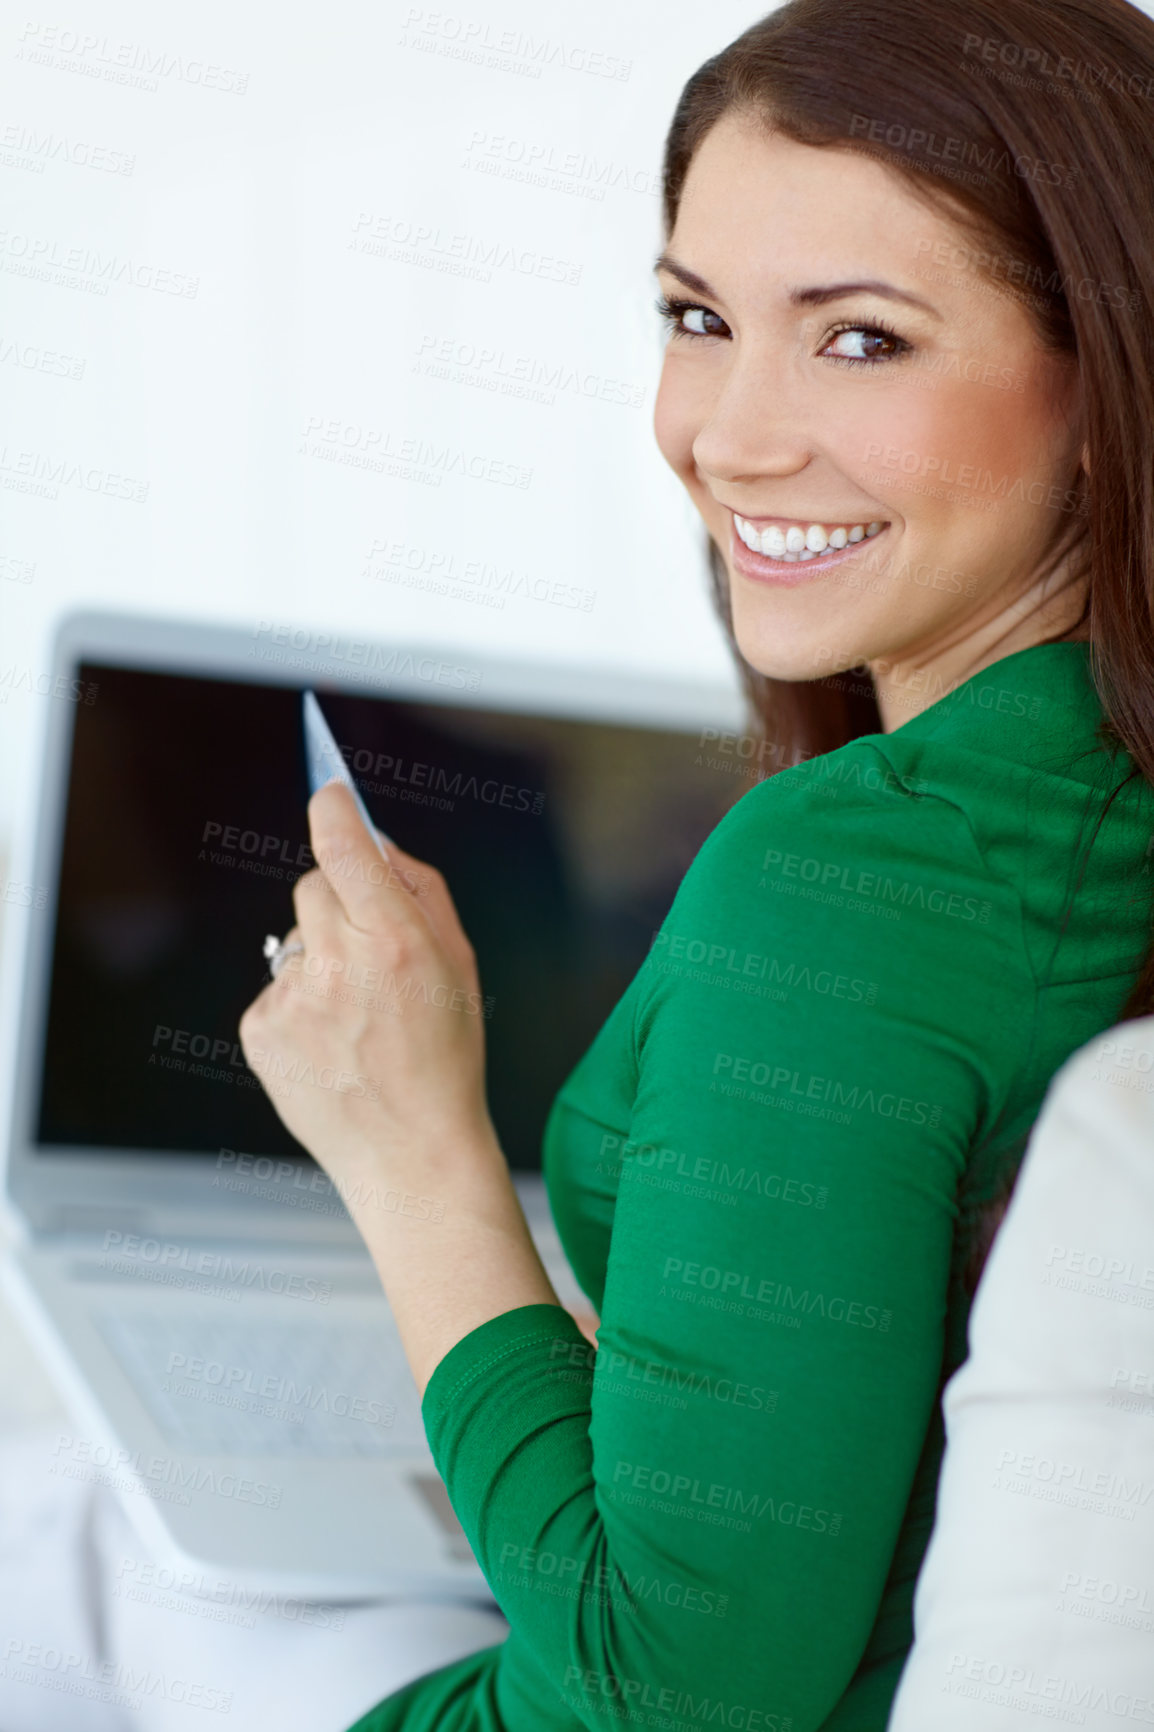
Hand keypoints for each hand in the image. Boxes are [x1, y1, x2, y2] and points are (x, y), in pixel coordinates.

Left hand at [238, 781, 496, 1209]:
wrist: (411, 1153)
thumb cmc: (445, 1058)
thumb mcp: (461, 963)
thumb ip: (420, 889)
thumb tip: (376, 839)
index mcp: (396, 941)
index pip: (343, 846)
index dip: (332, 808)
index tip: (329, 792)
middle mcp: (339, 965)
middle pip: (311, 885)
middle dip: (337, 901)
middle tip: (370, 950)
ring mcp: (293, 1000)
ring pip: (293, 939)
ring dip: (320, 959)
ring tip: (355, 1016)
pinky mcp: (261, 1031)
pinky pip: (276, 986)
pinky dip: (299, 1002)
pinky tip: (331, 1042)